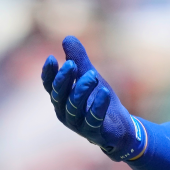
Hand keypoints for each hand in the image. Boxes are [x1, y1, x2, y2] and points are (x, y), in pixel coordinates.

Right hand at [40, 35, 146, 161]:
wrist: (120, 128)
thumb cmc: (100, 101)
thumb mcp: (90, 76)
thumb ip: (79, 59)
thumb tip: (67, 37)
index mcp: (62, 99)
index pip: (49, 86)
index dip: (48, 74)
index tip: (51, 58)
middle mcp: (65, 113)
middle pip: (59, 96)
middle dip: (64, 80)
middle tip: (72, 64)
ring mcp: (79, 125)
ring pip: (74, 107)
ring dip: (82, 90)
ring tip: (93, 75)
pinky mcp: (95, 133)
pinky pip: (94, 120)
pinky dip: (98, 106)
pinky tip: (105, 92)